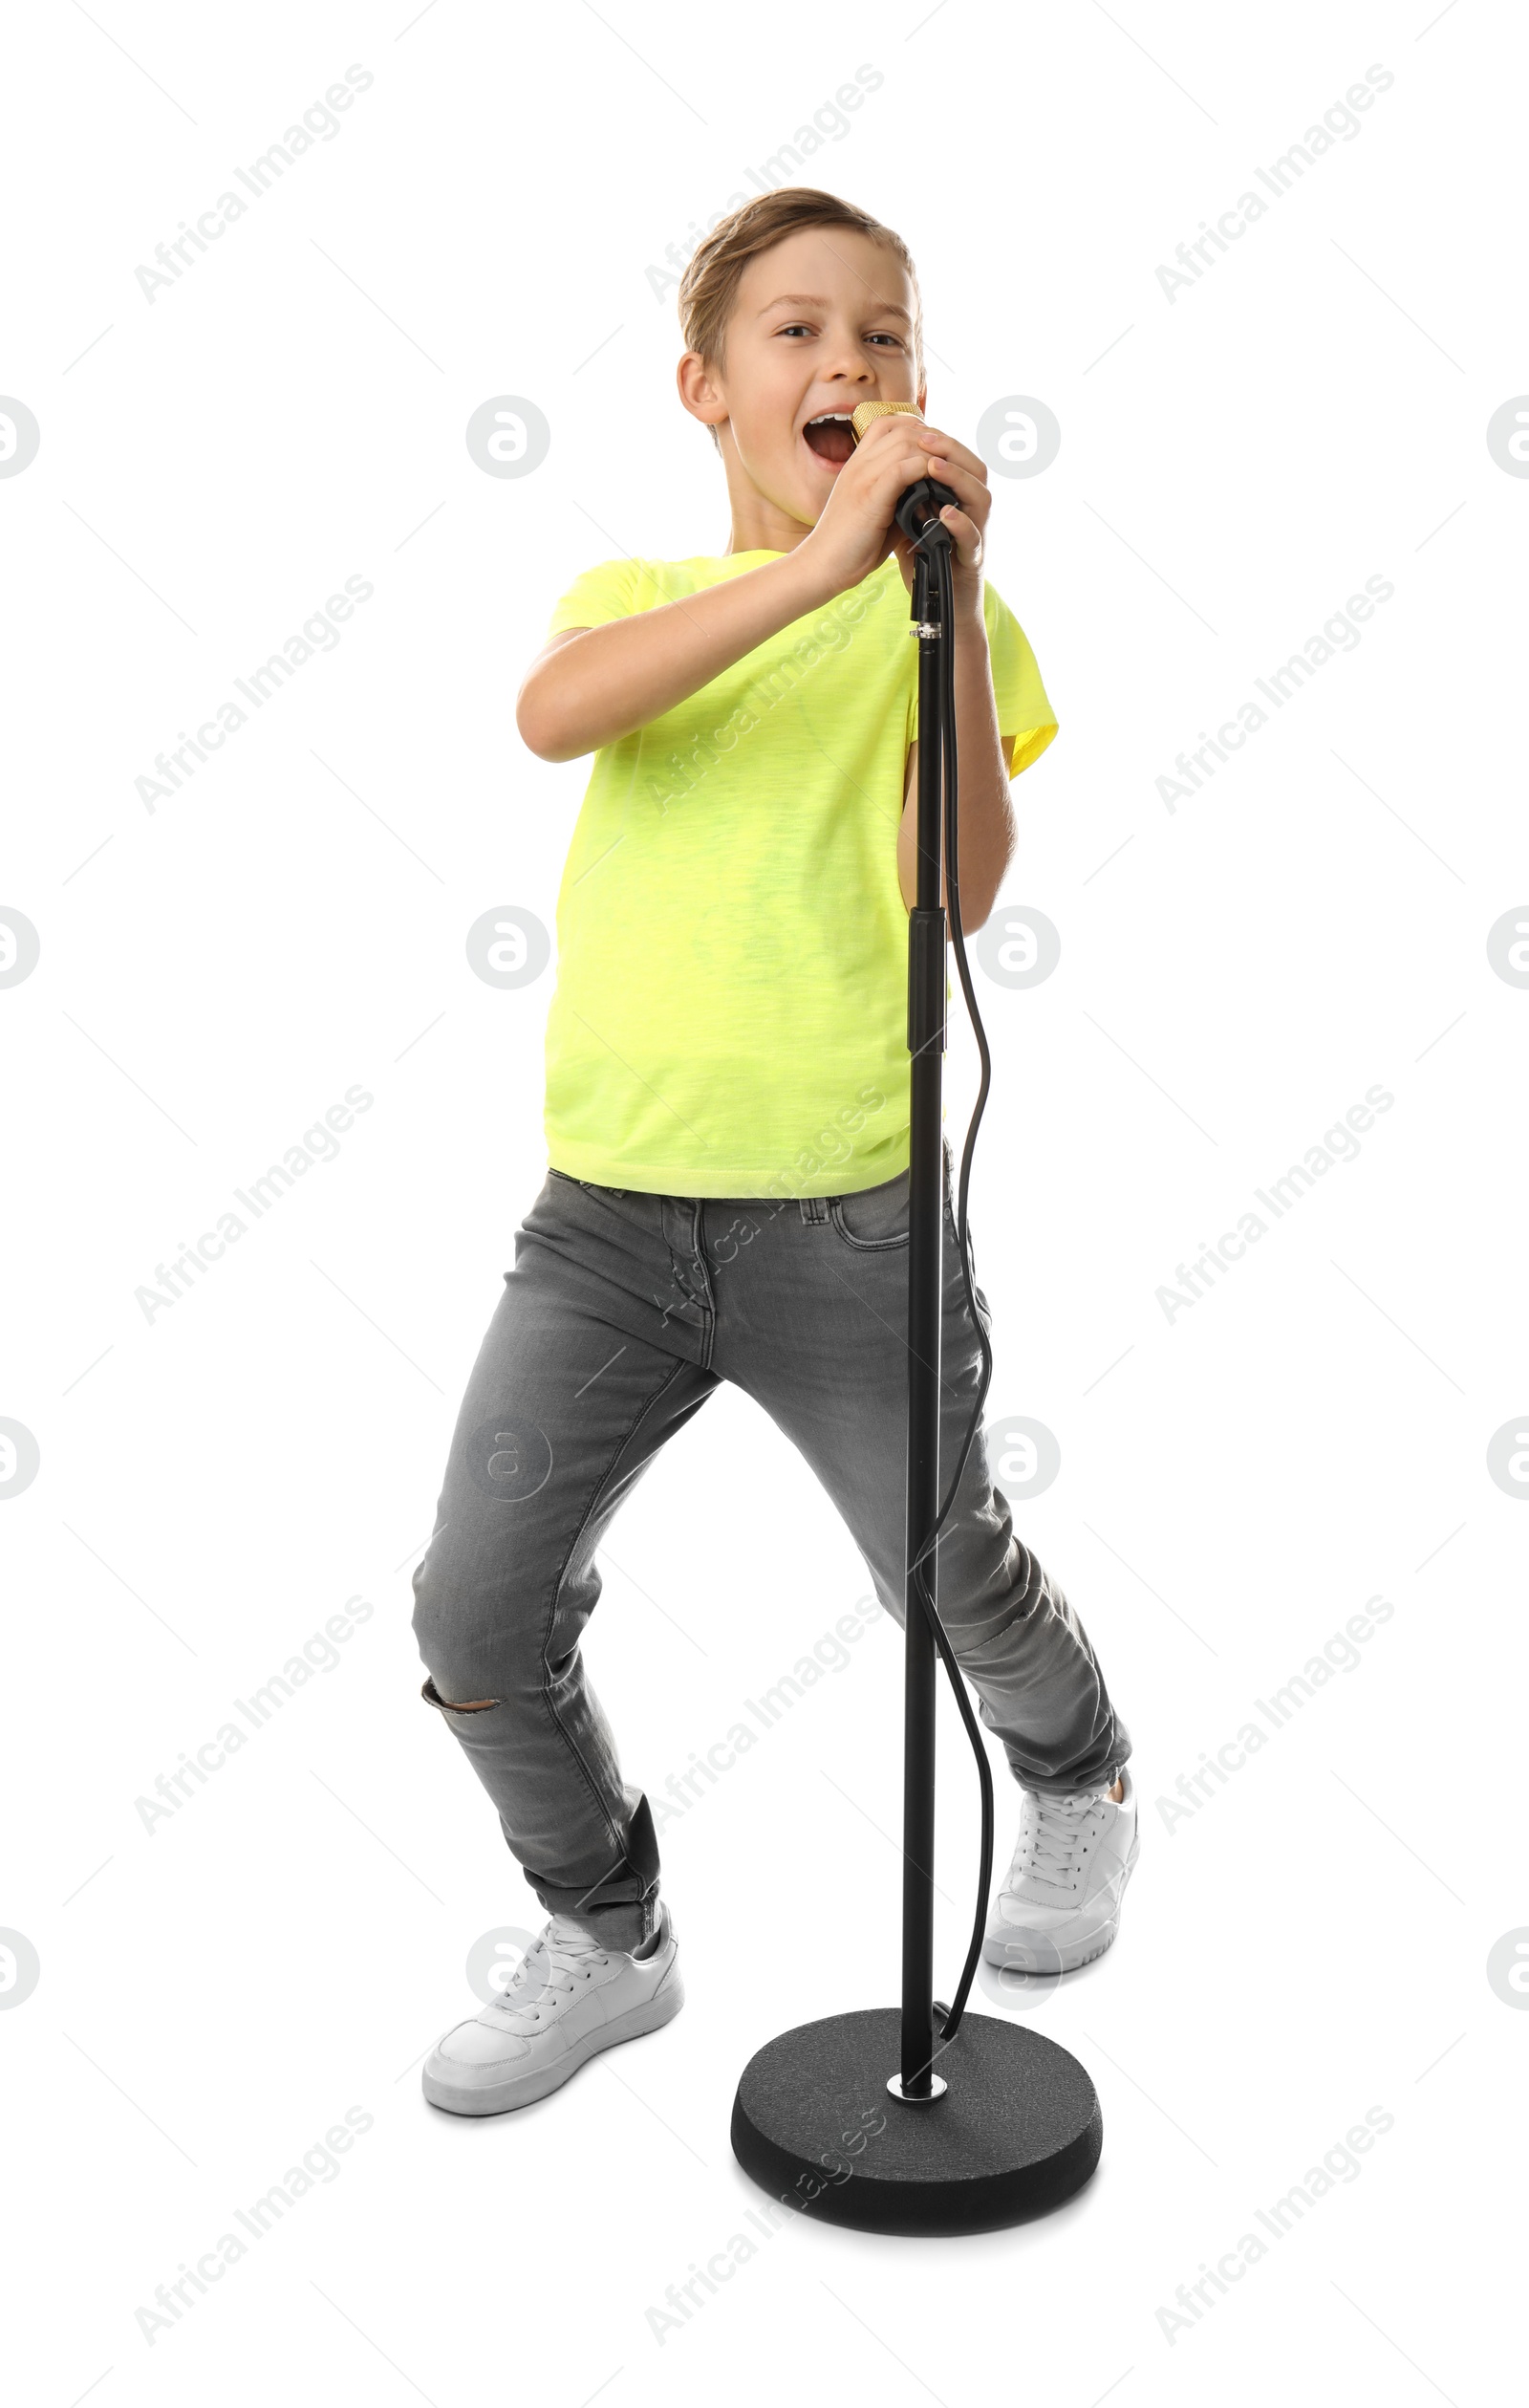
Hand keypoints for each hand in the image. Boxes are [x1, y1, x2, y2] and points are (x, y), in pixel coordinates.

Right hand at [797, 413, 989, 616]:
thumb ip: (901, 495)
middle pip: (902, 427)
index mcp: (858, 464)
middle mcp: (858, 463)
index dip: (917, 430)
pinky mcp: (868, 496)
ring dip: (933, 455)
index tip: (936, 451)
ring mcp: (862, 477)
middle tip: (951, 461)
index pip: (889, 424)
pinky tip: (937, 485)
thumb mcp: (878, 511)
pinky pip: (902, 469)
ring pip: (905, 442)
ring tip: (949, 473)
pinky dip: (924, 471)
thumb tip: (931, 491)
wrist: (821, 566)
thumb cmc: (851, 545)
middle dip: (932, 440)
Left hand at [887, 423, 988, 619]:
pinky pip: (973, 538)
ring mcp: (976, 535)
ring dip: (958, 479)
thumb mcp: (910, 519)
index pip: (958, 459)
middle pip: (976, 469)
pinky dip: (960, 524)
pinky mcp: (973, 561)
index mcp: (957, 499)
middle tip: (926, 438)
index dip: (941, 440)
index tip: (917, 427)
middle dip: (952, 449)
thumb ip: (907, 494)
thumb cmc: (922, 560)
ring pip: (981, 498)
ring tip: (934, 467)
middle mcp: (971, 512)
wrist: (934, 603)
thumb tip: (887, 464)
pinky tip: (944, 514)